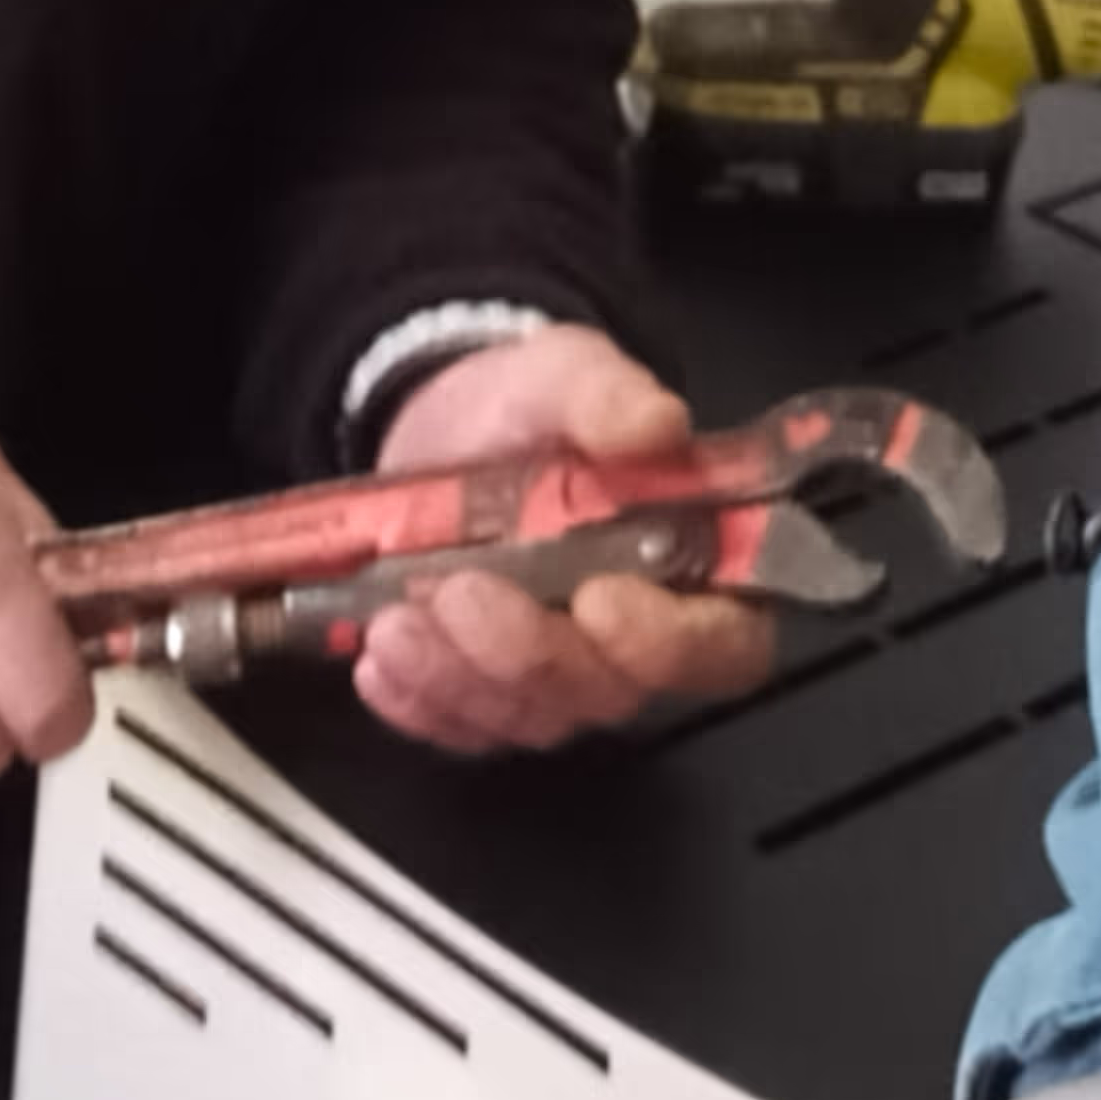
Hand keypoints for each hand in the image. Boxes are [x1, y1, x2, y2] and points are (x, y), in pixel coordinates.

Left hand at [347, 325, 778, 760]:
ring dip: (458, 676)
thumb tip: (657, 423)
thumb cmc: (530, 409)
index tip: (599, 597)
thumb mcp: (566, 372)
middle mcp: (634, 639)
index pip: (720, 643)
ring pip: (528, 716)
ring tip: (398, 617)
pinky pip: (461, 726)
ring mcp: (559, 677)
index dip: (668, 642)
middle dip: (529, 651)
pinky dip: (417, 699)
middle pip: (609, 691)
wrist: (440, 429)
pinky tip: (380, 657)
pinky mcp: (489, 694)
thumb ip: (612, 396)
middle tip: (463, 591)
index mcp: (691, 565)